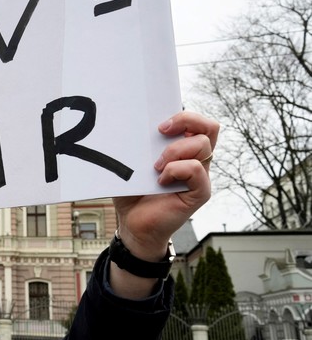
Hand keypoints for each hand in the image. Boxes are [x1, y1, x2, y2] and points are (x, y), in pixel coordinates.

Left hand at [109, 111, 217, 297]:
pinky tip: (160, 181)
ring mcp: (200, 176)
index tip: (159, 122)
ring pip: (203, 146)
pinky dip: (176, 170)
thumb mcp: (134, 163)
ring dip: (175, 150)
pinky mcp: (199, 192)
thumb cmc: (132, 192)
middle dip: (186, 121)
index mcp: (184, 149)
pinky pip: (196, 170)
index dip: (186, 116)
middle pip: (210, 128)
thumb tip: (130, 122)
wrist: (132, 224)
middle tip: (160, 131)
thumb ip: (139, 144)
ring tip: (155, 166)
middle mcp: (196, 160)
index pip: (200, 123)